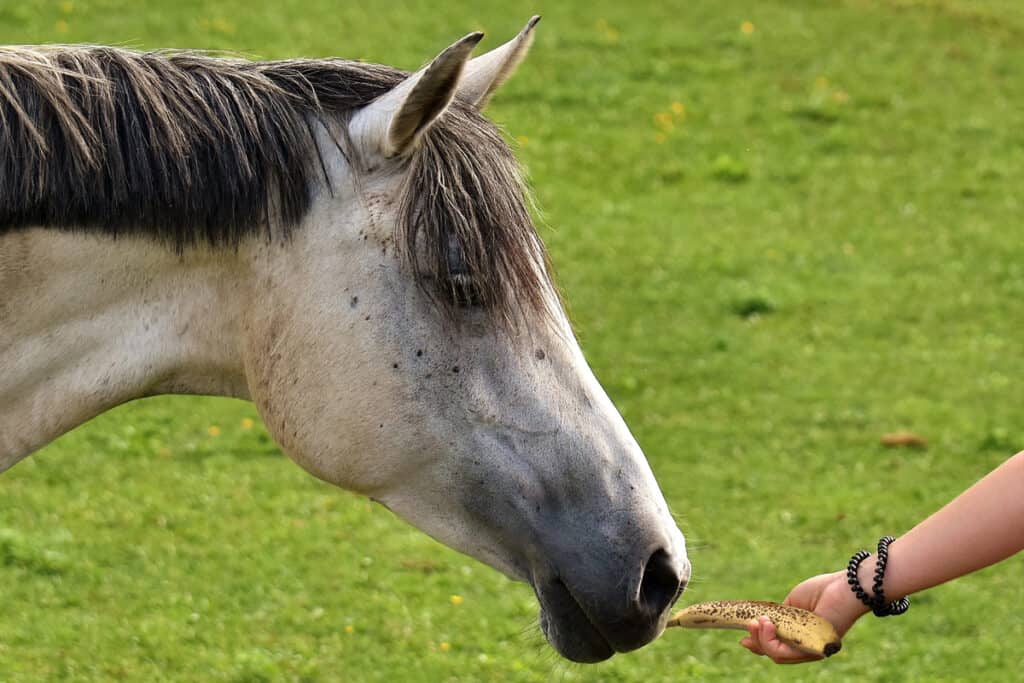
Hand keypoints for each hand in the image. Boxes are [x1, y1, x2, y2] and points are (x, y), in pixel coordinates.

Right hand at [740, 570, 869, 663]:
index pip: (777, 648)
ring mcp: (812, 651)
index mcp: (800, 637)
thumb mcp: (792, 604)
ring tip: (757, 622)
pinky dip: (771, 640)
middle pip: (775, 654)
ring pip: (778, 655)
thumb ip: (778, 616)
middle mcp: (806, 648)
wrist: (845, 588)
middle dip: (757, 641)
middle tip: (749, 624)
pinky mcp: (816, 650)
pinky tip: (766, 624)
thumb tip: (762, 623)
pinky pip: (787, 653)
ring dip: (762, 639)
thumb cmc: (822, 591)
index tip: (742, 639)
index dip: (758, 644)